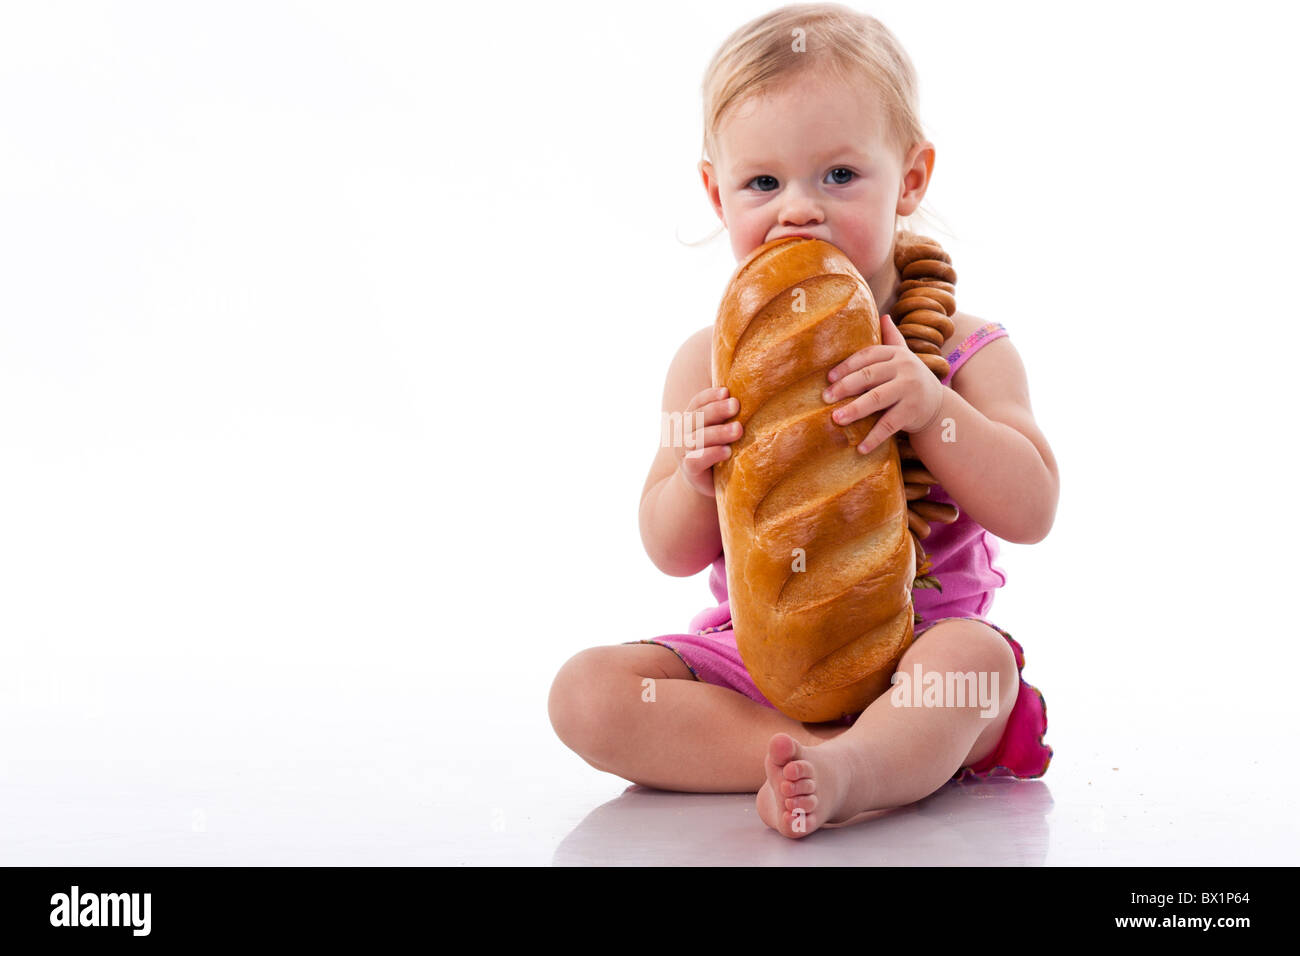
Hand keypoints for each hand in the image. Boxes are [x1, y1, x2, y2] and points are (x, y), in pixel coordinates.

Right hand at [674, 385, 742, 497]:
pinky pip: (697, 460)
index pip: (697, 402)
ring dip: (719, 432)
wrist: (703, 482)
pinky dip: (711, 454)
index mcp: (690, 418)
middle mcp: (683, 432)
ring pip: (698, 438)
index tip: (727, 391)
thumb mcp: (718, 430)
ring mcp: (684, 451)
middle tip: (736, 405)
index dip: (710, 396)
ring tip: (738, 429)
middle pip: (698, 417)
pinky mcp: (689, 469)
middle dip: (717, 410)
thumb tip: (751, 393)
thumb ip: (727, 415)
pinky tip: (727, 451)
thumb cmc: (716, 449)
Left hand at [820, 314, 944, 455]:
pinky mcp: (913, 412)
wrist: (938, 406)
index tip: (828, 378)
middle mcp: (905, 369)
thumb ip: (892, 339)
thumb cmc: (910, 379)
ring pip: (877, 399)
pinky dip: (874, 437)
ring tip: (836, 419)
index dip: (847, 366)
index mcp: (897, 354)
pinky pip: (889, 425)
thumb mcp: (904, 357)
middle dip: (845, 387)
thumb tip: (884, 315)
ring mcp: (909, 390)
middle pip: (869, 376)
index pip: (868, 356)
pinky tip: (860, 448)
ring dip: (855, 410)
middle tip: (825, 398)